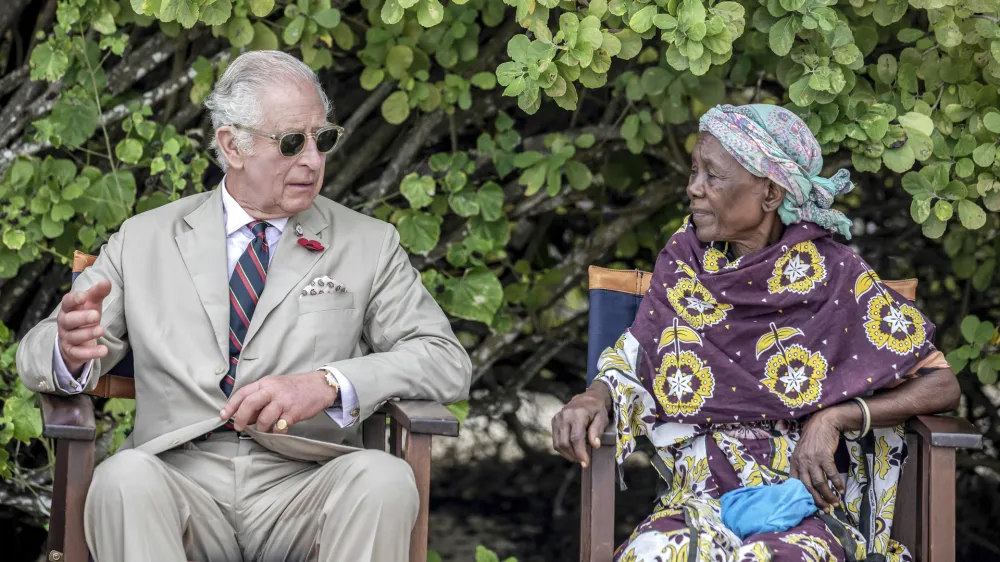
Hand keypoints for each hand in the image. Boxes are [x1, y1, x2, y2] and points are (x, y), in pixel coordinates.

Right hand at [57, 280, 112, 374]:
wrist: (75, 340)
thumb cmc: (84, 316)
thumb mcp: (91, 304)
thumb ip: (98, 293)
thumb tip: (106, 281)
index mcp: (68, 309)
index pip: (67, 302)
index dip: (74, 299)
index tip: (83, 296)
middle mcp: (65, 323)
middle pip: (69, 320)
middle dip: (81, 318)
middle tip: (96, 315)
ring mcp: (67, 338)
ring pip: (74, 336)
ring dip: (88, 333)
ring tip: (101, 330)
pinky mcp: (72, 352)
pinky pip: (79, 353)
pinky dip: (91, 353)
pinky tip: (104, 351)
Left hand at [220, 370, 338, 432]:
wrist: (319, 386)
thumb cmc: (295, 388)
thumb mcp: (275, 388)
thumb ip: (260, 400)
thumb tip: (245, 416)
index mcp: (266, 383)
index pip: (243, 393)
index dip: (231, 405)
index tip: (223, 416)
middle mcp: (273, 390)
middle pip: (249, 403)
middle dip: (240, 418)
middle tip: (239, 427)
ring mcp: (284, 401)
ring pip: (263, 418)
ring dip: (260, 427)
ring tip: (263, 429)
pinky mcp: (294, 412)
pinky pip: (279, 426)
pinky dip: (276, 432)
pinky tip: (278, 430)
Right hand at [551, 384, 610, 467]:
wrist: (586, 399)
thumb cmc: (596, 410)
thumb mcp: (602, 418)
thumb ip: (597, 431)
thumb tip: (594, 445)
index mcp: (578, 414)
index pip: (576, 438)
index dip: (580, 453)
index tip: (586, 463)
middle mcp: (564, 416)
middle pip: (565, 443)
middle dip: (574, 456)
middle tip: (583, 462)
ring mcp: (557, 418)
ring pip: (558, 444)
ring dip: (567, 454)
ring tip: (578, 457)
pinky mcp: (554, 421)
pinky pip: (556, 441)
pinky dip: (563, 449)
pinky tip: (572, 451)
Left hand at [791, 407, 846, 510]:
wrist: (823, 423)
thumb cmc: (813, 439)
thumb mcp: (802, 452)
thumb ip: (802, 465)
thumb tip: (807, 483)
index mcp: (795, 462)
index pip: (795, 482)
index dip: (801, 495)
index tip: (809, 505)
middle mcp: (802, 462)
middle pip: (807, 486)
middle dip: (816, 500)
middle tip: (825, 509)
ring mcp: (812, 459)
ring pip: (819, 482)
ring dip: (828, 494)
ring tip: (835, 503)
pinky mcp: (824, 456)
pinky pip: (831, 474)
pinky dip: (836, 483)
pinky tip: (841, 490)